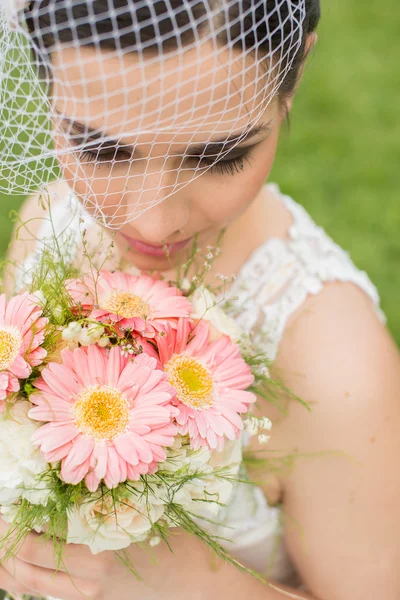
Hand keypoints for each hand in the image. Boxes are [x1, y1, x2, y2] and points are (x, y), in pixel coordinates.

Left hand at [0, 518, 213, 599]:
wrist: (194, 583)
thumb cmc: (172, 544)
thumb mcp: (135, 520)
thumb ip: (96, 512)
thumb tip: (59, 495)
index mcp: (95, 558)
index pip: (34, 545)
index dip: (11, 526)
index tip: (4, 505)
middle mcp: (84, 584)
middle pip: (24, 570)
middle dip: (3, 546)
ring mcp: (86, 599)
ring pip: (31, 588)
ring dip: (8, 567)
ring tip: (1, 543)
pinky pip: (48, 594)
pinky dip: (26, 581)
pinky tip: (19, 567)